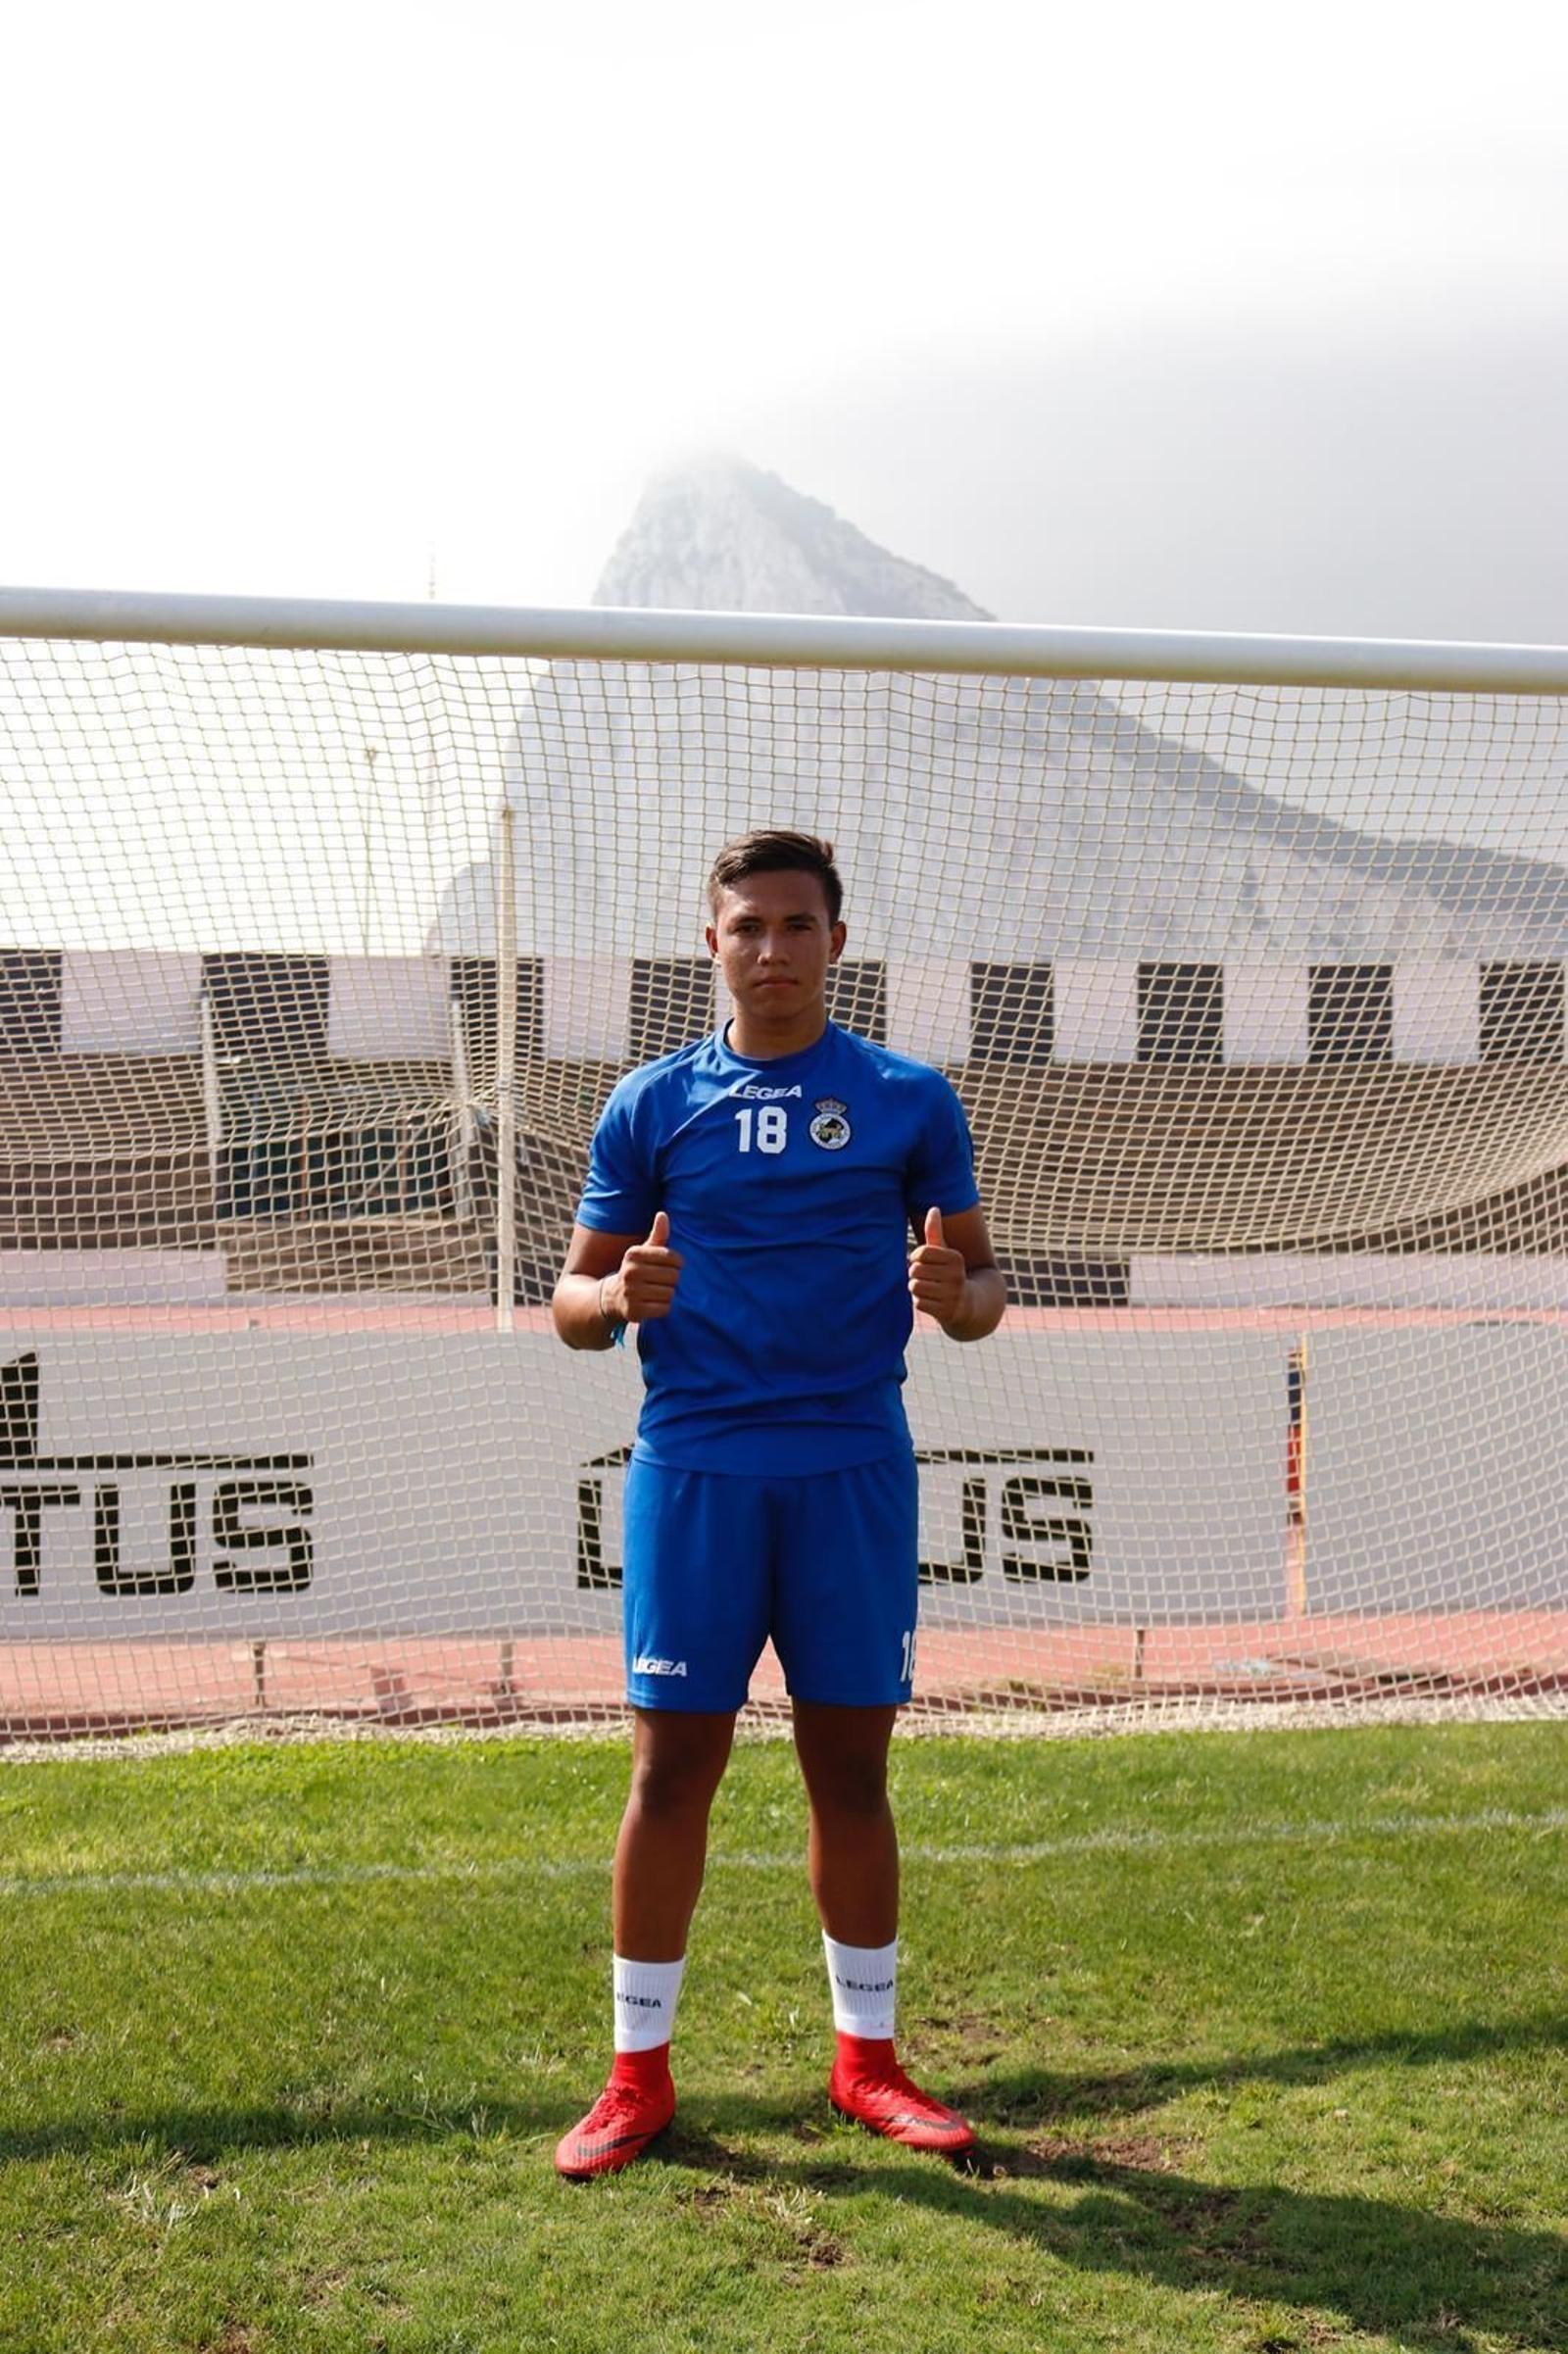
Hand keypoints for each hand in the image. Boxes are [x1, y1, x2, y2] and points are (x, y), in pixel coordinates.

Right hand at [608, 1210, 682, 1322]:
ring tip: (658, 1292)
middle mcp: (630, 1272)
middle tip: (663, 1282)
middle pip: (673, 1276)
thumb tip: (662, 1214)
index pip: (672, 1257)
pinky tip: (654, 1304)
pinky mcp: (634, 1311)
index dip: (678, 1263)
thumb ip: (657, 1235)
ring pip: (669, 1293)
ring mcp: (631, 1293)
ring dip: (668, 1295)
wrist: (613, 1297)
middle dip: (673, 1280)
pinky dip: (663, 1308)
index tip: (672, 1266)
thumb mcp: (644, 1252)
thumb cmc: (636, 1271)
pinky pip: (664, 1309)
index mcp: (633, 1254)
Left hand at [908, 1206, 966, 1326]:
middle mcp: (956, 1276)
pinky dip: (921, 1302)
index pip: (921, 1253)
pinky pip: (918, 1303)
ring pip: (914, 1286)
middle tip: (928, 1277)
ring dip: (917, 1288)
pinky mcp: (945, 1312)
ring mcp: (952, 1295)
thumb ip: (936, 1232)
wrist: (970, 1304)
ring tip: (930, 1288)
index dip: (916, 1257)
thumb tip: (934, 1208)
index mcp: (956, 1258)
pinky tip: (932, 1301)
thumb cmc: (951, 1273)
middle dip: (916, 1274)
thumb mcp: (945, 1252)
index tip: (923, 1261)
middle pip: (915, 1270)